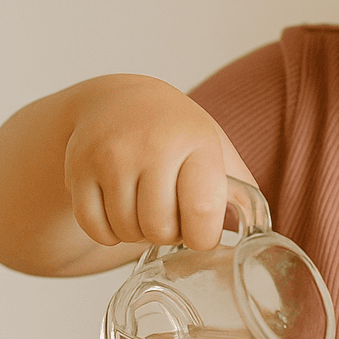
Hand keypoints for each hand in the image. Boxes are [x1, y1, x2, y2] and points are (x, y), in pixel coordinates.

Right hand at [62, 75, 250, 250]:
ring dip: (138, 234)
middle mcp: (151, 144)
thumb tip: (261, 238)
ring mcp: (110, 155)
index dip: (203, 237)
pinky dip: (108, 234)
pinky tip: (119, 213)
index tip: (202, 232)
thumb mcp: (216, 148)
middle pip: (160, 228)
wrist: (119, 101)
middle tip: (170, 216)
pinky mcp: (77, 168)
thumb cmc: (177, 134)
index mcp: (195, 140)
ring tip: (145, 210)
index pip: (202, 211)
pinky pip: (95, 229)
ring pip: (127, 231)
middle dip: (168, 235)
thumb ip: (240, 190)